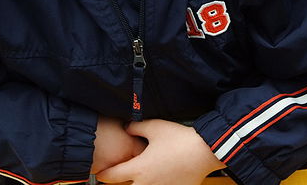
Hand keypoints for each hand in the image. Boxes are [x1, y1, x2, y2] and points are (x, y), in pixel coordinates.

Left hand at [96, 119, 224, 184]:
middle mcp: (147, 183)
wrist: (205, 151)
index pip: (111, 177)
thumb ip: (136, 127)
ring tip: (145, 175)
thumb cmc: (181, 139)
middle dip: (123, 181)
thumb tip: (127, 127)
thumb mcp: (155, 127)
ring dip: (140, 184)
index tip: (101, 172)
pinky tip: (163, 178)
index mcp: (139, 168)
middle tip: (124, 174)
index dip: (103, 174)